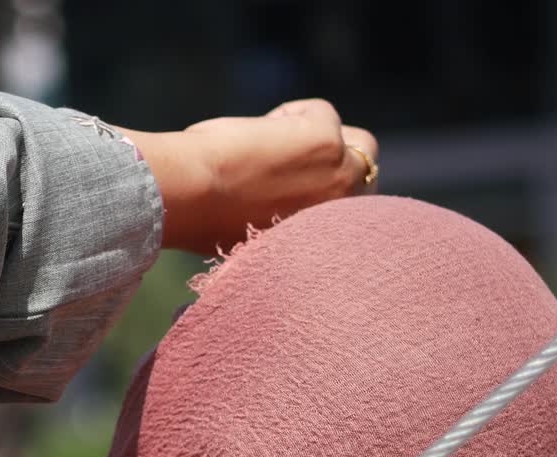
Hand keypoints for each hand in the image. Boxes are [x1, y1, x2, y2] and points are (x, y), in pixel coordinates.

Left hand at [120, 99, 377, 256]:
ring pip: (360, 142)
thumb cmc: (203, 215)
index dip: (326, 187)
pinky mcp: (329, 144)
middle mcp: (341, 218)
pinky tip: (258, 133)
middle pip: (366, 175)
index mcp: (323, 245)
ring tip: (265, 147)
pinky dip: (290, 114)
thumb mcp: (255, 228)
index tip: (292, 178)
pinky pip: (323, 112)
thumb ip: (283, 216)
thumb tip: (283, 192)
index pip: (352, 211)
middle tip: (282, 156)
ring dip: (317, 134)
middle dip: (336, 159)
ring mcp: (342, 179)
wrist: (190, 196)